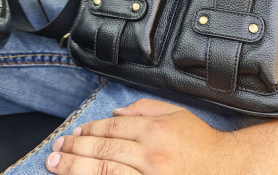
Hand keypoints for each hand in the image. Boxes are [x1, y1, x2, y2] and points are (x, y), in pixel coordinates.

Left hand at [46, 99, 238, 174]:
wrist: (221, 168)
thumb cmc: (198, 140)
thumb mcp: (176, 113)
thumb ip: (145, 108)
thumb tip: (115, 112)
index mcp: (156, 129)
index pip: (114, 126)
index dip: (91, 128)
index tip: (76, 132)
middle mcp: (150, 153)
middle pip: (104, 148)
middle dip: (75, 148)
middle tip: (56, 149)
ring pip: (104, 170)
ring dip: (76, 167)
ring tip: (56, 164)